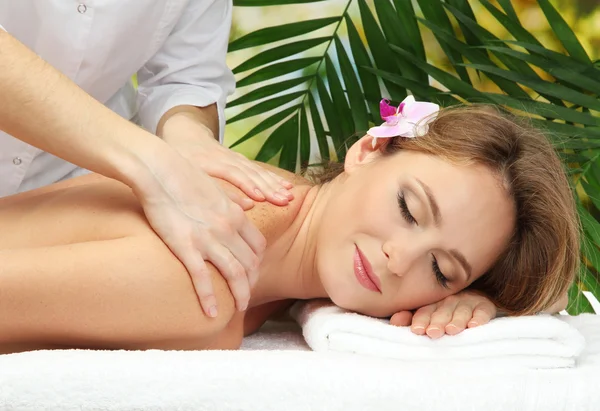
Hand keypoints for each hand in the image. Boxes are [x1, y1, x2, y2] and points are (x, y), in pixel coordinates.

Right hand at [132, 139, 268, 317]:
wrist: (159, 169)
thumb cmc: (184, 175)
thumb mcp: (217, 187)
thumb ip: (234, 200)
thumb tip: (249, 205)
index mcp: (236, 214)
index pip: (258, 247)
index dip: (257, 264)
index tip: (251, 273)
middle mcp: (228, 228)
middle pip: (250, 264)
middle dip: (251, 283)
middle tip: (245, 295)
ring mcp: (208, 239)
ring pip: (234, 274)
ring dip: (240, 295)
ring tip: (238, 309)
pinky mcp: (186, 246)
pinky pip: (203, 278)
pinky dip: (209, 298)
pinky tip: (211, 313)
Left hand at [162, 113, 293, 205]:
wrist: (184, 132)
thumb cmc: (180, 158)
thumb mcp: (185, 173)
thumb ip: (206, 188)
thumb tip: (233, 204)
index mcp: (209, 162)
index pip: (232, 174)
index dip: (246, 186)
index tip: (260, 198)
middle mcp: (226, 158)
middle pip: (250, 173)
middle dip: (269, 187)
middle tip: (284, 201)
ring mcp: (235, 158)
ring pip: (257, 171)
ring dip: (274, 183)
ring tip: (290, 195)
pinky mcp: (241, 160)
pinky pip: (259, 169)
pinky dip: (273, 177)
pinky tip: (286, 186)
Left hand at [389, 291, 496, 338]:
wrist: (473, 300)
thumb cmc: (442, 314)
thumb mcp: (425, 316)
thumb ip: (409, 318)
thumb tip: (395, 320)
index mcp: (432, 302)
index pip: (425, 310)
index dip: (421, 319)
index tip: (417, 330)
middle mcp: (449, 300)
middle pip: (442, 311)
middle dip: (438, 321)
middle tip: (434, 332)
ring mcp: (467, 302)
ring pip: (461, 311)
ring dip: (456, 320)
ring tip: (452, 330)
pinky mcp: (484, 306)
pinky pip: (483, 311)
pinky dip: (479, 318)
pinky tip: (474, 326)